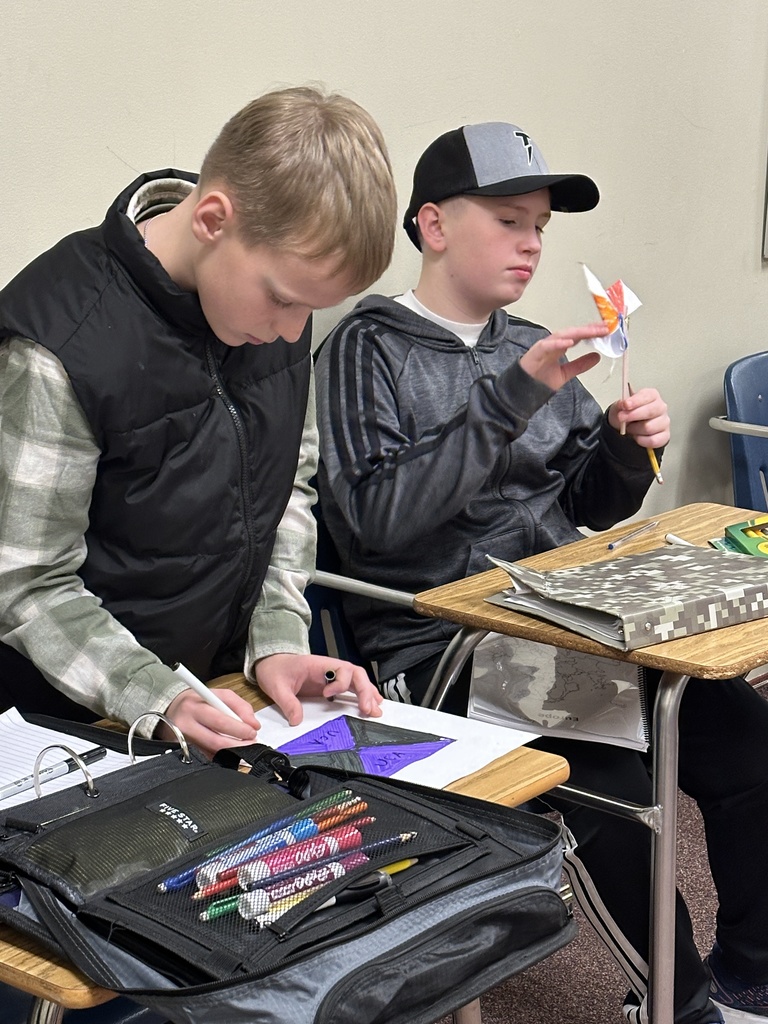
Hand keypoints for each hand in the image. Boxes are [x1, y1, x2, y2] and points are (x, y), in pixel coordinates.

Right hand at [159, 688, 260, 755]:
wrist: (170, 709)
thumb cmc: (197, 702)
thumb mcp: (218, 695)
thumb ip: (239, 705)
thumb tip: (253, 724)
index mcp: (195, 707)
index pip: (220, 721)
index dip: (239, 729)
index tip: (252, 731)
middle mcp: (186, 725)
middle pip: (216, 741)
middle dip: (239, 744)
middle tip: (251, 742)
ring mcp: (182, 742)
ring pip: (212, 753)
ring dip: (232, 752)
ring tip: (243, 746)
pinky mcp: (182, 753)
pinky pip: (206, 758)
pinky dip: (220, 756)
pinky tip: (227, 750)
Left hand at [254, 653, 383, 725]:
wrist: (271, 663)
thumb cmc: (275, 670)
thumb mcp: (277, 686)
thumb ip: (287, 702)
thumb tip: (296, 720)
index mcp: (318, 665)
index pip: (341, 669)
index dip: (339, 683)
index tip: (328, 695)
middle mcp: (329, 668)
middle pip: (356, 674)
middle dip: (365, 690)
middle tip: (368, 709)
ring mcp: (332, 676)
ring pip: (357, 680)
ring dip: (368, 694)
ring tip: (376, 710)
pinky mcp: (331, 684)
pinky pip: (351, 687)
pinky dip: (362, 695)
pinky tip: (370, 705)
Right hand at [519, 322, 607, 389]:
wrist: (522, 392)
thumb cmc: (540, 381)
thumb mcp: (565, 373)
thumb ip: (580, 364)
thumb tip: (596, 357)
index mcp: (559, 347)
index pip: (577, 336)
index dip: (591, 332)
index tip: (606, 330)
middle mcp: (552, 344)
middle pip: (572, 333)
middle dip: (588, 329)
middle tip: (604, 327)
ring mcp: (543, 347)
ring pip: (562, 336)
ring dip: (577, 332)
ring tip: (591, 331)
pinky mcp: (535, 353)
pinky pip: (547, 346)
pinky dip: (558, 343)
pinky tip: (570, 341)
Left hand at [608, 387, 669, 447]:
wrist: (627, 427)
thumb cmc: (626, 414)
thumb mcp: (620, 406)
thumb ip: (622, 404)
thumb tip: (623, 404)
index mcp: (652, 396)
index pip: (647, 396)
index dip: (636, 401)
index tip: (625, 405)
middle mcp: (660, 408)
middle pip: (650, 412)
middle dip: (633, 415)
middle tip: (621, 418)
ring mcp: (664, 422)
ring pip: (649, 428)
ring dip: (635, 429)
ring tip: (630, 428)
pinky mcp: (664, 436)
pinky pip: (653, 440)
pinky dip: (641, 440)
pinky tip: (636, 436)